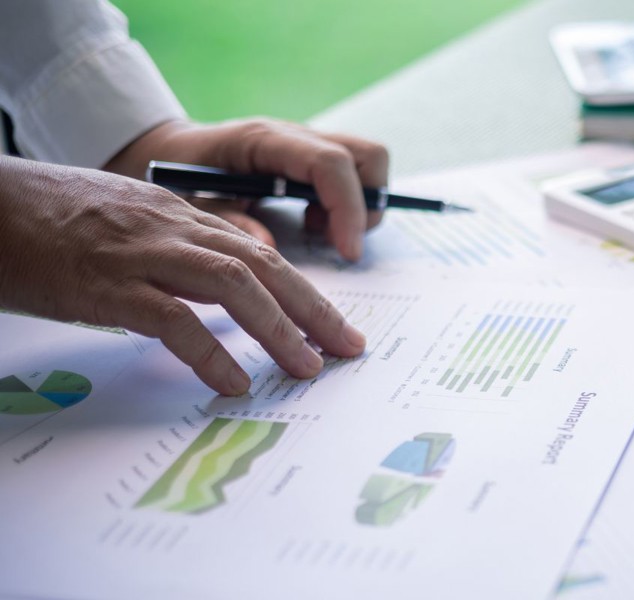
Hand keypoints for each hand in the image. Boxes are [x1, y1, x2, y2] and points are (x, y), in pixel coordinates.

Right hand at [0, 156, 366, 394]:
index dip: (305, 291)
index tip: (336, 326)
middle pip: (263, 266)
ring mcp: (140, 254)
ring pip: (233, 284)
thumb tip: (217, 294)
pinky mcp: (105, 285)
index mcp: (180, 217)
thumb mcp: (126, 224)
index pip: (260, 253)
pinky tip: (233, 382)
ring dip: (278, 329)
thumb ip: (173, 250)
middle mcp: (171, 229)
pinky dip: (210, 352)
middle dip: (314, 310)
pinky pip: (172, 319)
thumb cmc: (50, 219)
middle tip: (348, 349)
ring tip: (306, 367)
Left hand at [103, 119, 388, 260]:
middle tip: (337, 241)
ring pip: (367, 163)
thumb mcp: (192, 205)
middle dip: (366, 204)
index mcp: (266, 140)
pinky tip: (309, 222)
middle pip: (367, 156)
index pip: (331, 164)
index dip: (348, 209)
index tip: (346, 251)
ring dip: (358, 204)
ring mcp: (309, 144)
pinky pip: (352, 175)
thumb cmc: (177, 176)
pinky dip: (345, 204)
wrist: (166, 151)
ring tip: (317, 230)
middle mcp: (296, 135)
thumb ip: (229, 222)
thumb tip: (271, 248)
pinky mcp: (312, 158)